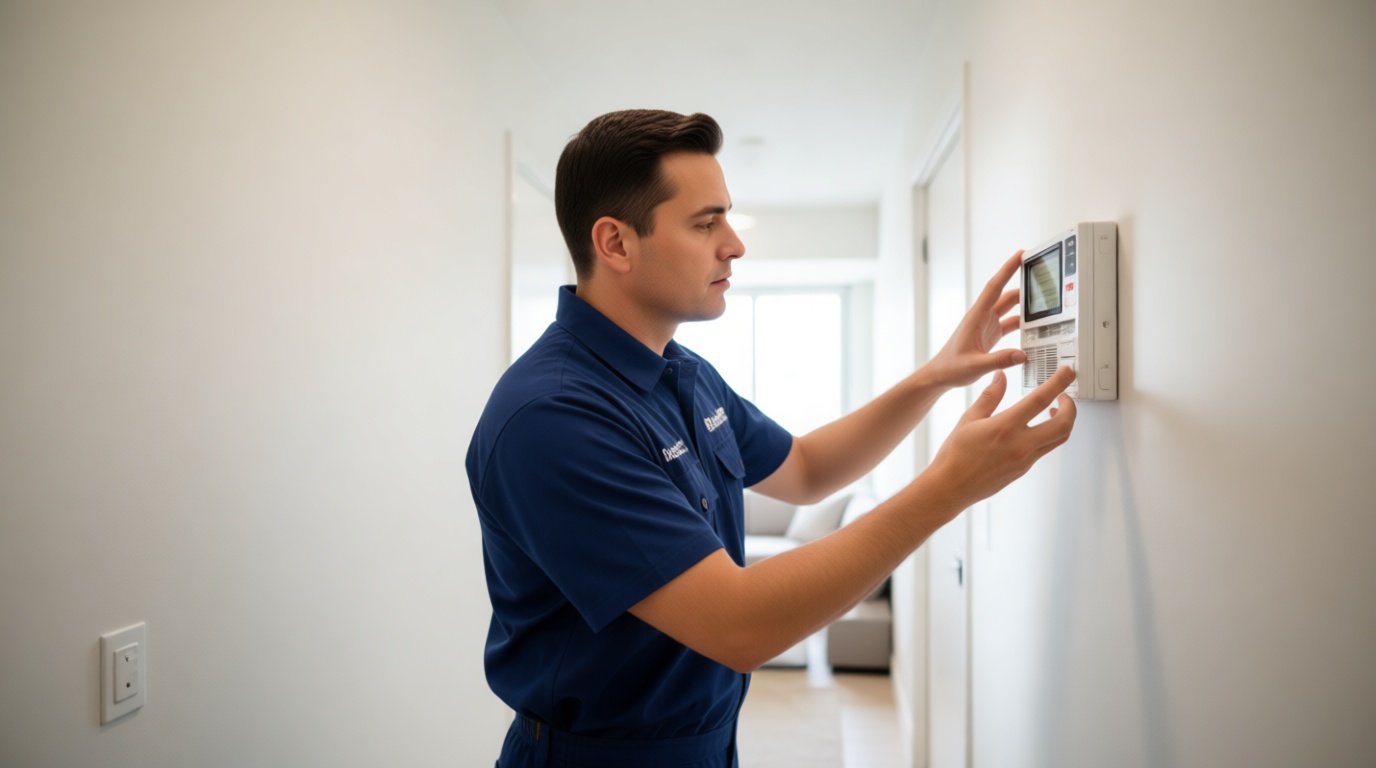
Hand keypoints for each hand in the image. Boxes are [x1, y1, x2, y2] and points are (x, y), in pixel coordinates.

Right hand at [925, 366, 1076, 510]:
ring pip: (1059, 439)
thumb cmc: (955, 455)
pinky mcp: (1024, 469)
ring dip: (1064, 422)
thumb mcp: (969, 419)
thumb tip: (1001, 378)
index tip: (1066, 373)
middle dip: (1071, 407)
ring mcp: (1025, 459)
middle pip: (1063, 424)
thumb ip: (990, 396)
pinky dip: (1048, 434)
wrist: (951, 486)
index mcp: (1005, 426)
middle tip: (1065, 395)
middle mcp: (1020, 444)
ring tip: (1056, 410)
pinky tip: (1037, 428)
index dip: (1058, 383)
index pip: (1041, 399)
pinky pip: (1045, 449)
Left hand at [929, 251, 1027, 387]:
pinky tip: (1034, 325)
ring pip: (1009, 307)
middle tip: (1039, 272)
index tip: (1020, 254)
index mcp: (976, 317)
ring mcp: (987, 324)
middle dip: (1022, 282)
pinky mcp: (991, 333)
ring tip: (1042, 298)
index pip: (994, 287)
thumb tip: (1021, 355)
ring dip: (1024, 303)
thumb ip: (999, 360)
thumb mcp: (975, 365)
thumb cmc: (951, 367)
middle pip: (1006, 294)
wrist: (941, 375)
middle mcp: (982, 317)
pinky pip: (1010, 322)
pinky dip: (1022, 321)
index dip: (1007, 269)